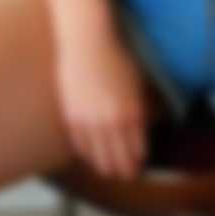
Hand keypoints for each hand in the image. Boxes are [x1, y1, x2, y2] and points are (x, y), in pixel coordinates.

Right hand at [55, 27, 151, 178]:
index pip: (137, 151)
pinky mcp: (71, 117)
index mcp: (132, 113)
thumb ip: (140, 108)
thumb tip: (142, 127)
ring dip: (104, 166)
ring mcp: (89, 121)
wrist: (87, 42)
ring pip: (98, 158)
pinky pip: (80, 146)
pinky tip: (90, 155)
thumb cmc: (115, 57)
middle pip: (118, 160)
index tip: (137, 165)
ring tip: (107, 169)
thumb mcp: (136, 82)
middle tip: (124, 173)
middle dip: (123, 170)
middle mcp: (111, 121)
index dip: (137, 162)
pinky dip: (86, 153)